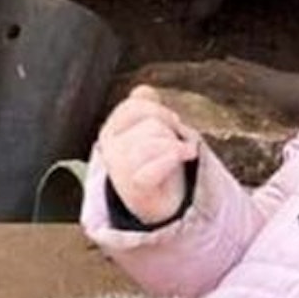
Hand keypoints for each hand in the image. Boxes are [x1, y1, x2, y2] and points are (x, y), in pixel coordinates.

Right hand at [98, 85, 199, 224]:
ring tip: (181, 156)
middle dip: (171, 133)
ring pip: (158, 141)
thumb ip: (146, 107)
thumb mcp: (149, 131)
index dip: (160, 111)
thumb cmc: (154, 165)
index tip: (172, 125)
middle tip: (176, 147)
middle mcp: (110, 148)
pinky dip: (175, 159)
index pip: (136, 105)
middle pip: (152, 124)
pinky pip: (157, 164)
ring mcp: (120, 169)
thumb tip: (143, 90)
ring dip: (177, 147)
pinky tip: (188, 156)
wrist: (156, 206)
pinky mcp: (135, 186)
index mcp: (111, 131)